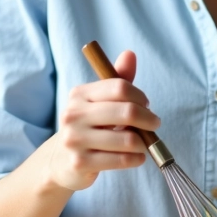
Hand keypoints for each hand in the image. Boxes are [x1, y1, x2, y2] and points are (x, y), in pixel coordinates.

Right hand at [39, 50, 160, 191]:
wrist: (62, 161)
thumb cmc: (90, 126)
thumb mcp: (101, 101)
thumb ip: (118, 79)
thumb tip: (130, 54)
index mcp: (79, 94)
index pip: (120, 87)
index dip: (140, 96)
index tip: (146, 105)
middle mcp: (73, 114)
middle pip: (127, 112)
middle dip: (148, 119)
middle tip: (154, 124)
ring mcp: (75, 140)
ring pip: (127, 139)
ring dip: (143, 142)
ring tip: (143, 143)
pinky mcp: (80, 163)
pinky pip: (121, 160)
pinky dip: (136, 158)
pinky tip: (137, 157)